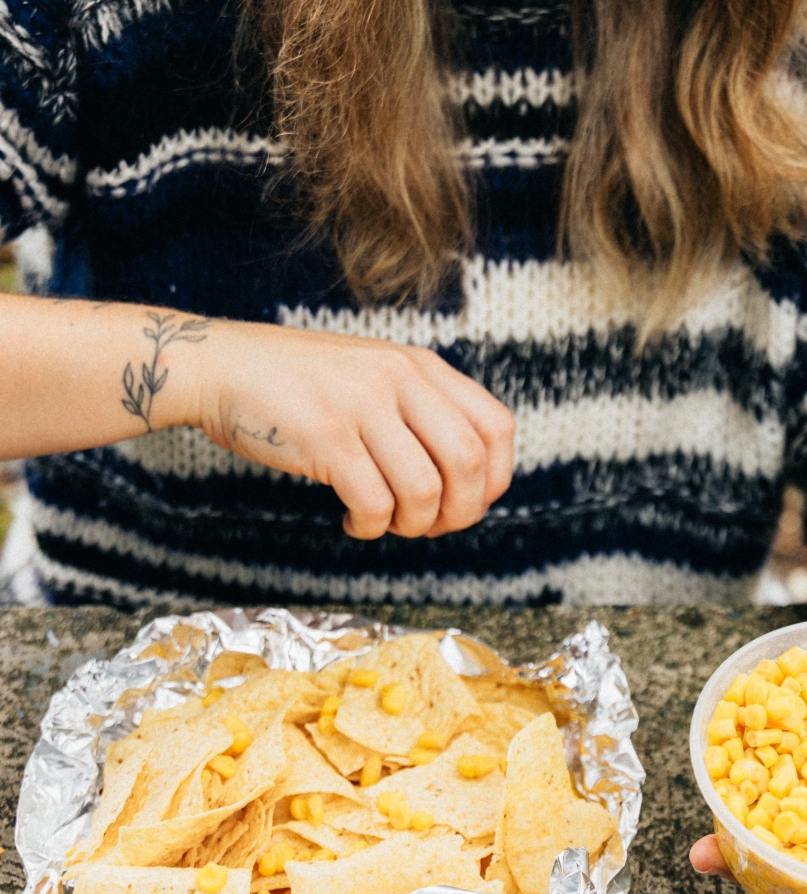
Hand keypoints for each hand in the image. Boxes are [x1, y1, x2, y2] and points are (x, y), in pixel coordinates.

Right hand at [190, 323, 514, 540]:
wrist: (223, 367)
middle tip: (429, 527)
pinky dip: (370, 528)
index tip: (469, 502)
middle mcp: (400, 379)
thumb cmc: (299, 384)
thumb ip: (420, 411)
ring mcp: (363, 405)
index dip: (495, 478)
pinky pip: (374, 502)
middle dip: (459, 512)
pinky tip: (352, 521)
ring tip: (385, 523)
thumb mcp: (374, 376)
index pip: (496, 426)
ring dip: (411, 524)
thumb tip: (468, 483)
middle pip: (469, 463)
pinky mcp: (326, 436)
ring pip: (424, 490)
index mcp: (420, 365)